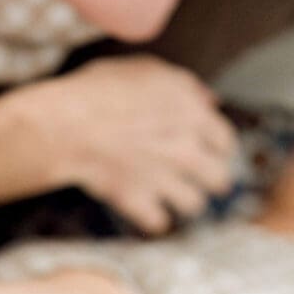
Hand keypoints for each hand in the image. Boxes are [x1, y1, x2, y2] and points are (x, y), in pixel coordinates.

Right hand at [25, 56, 235, 232]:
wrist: (67, 126)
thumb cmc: (101, 91)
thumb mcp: (148, 71)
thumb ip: (185, 87)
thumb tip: (209, 101)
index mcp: (192, 115)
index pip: (226, 142)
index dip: (218, 147)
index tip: (210, 151)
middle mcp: (185, 150)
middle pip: (220, 180)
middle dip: (210, 180)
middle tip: (197, 179)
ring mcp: (163, 180)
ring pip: (194, 205)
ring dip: (184, 201)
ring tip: (172, 196)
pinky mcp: (139, 202)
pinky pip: (160, 223)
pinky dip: (154, 219)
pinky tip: (147, 210)